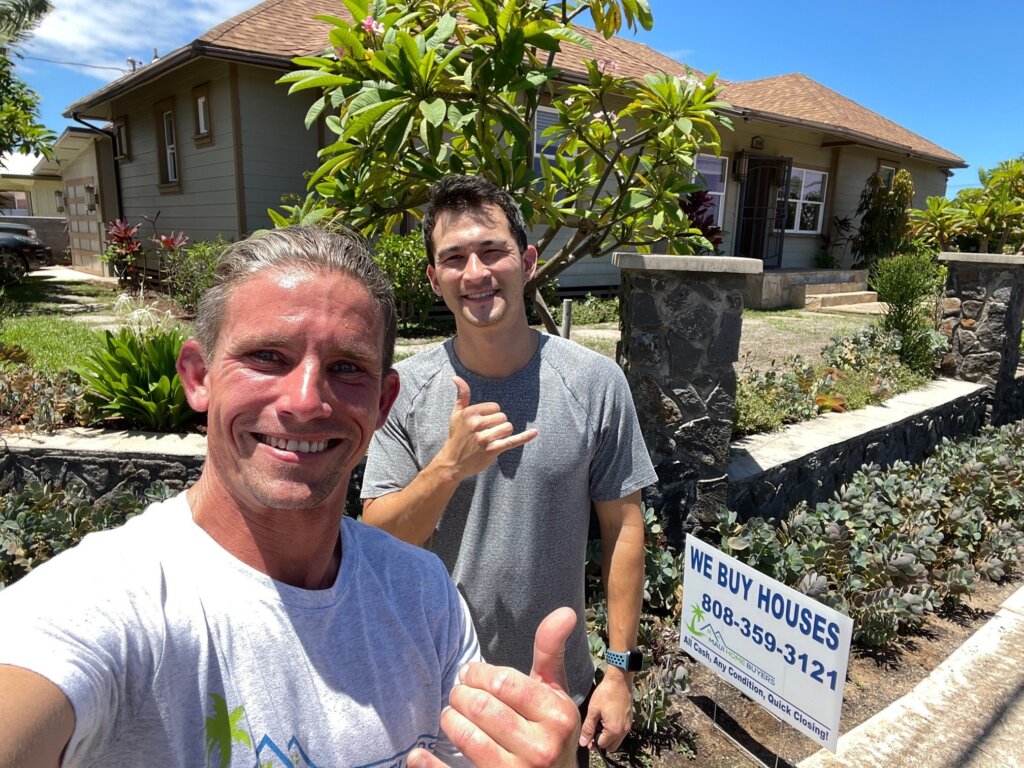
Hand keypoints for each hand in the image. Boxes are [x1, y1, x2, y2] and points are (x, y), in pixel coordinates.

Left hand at [408, 607, 580, 767]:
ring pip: (468, 737)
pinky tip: (417, 754)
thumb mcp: (555, 693)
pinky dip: (431, 766)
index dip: (477, 674)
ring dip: (449, 720)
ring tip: (450, 714)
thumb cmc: (550, 729)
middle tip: (458, 694)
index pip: (502, 682)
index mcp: (557, 716)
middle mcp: (541, 748)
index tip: (469, 674)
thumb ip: (550, 652)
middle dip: (461, 695)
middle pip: (482, 708)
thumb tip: (565, 611)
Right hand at [437, 376, 537, 480]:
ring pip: (508, 427)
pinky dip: (525, 437)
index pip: (495, 407)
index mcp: (470, 413)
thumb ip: (462, 395)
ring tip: (491, 440)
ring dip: (503, 434)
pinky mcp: (492, 450)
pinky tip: (535, 432)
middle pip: (503, 417)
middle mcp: (476, 424)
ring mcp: (484, 438)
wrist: (452, 462)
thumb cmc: (456, 436)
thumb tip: (456, 377)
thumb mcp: (456, 414)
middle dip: (498, 425)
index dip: (491, 415)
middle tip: (485, 434)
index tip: (482, 424)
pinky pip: (512, 441)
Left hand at [579, 671, 633, 752]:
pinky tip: (606, 720)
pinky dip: (614, 731)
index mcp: (614, 730)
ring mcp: (628, 725)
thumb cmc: (606, 693)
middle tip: (592, 732)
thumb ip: (588, 729)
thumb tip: (583, 743)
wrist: (619, 680)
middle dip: (602, 742)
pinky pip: (622, 732)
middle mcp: (624, 731)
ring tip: (599, 724)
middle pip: (611, 746)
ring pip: (617, 740)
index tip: (587, 736)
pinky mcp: (630, 719)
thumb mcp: (593, 711)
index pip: (602, 746)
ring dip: (608, 737)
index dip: (593, 743)